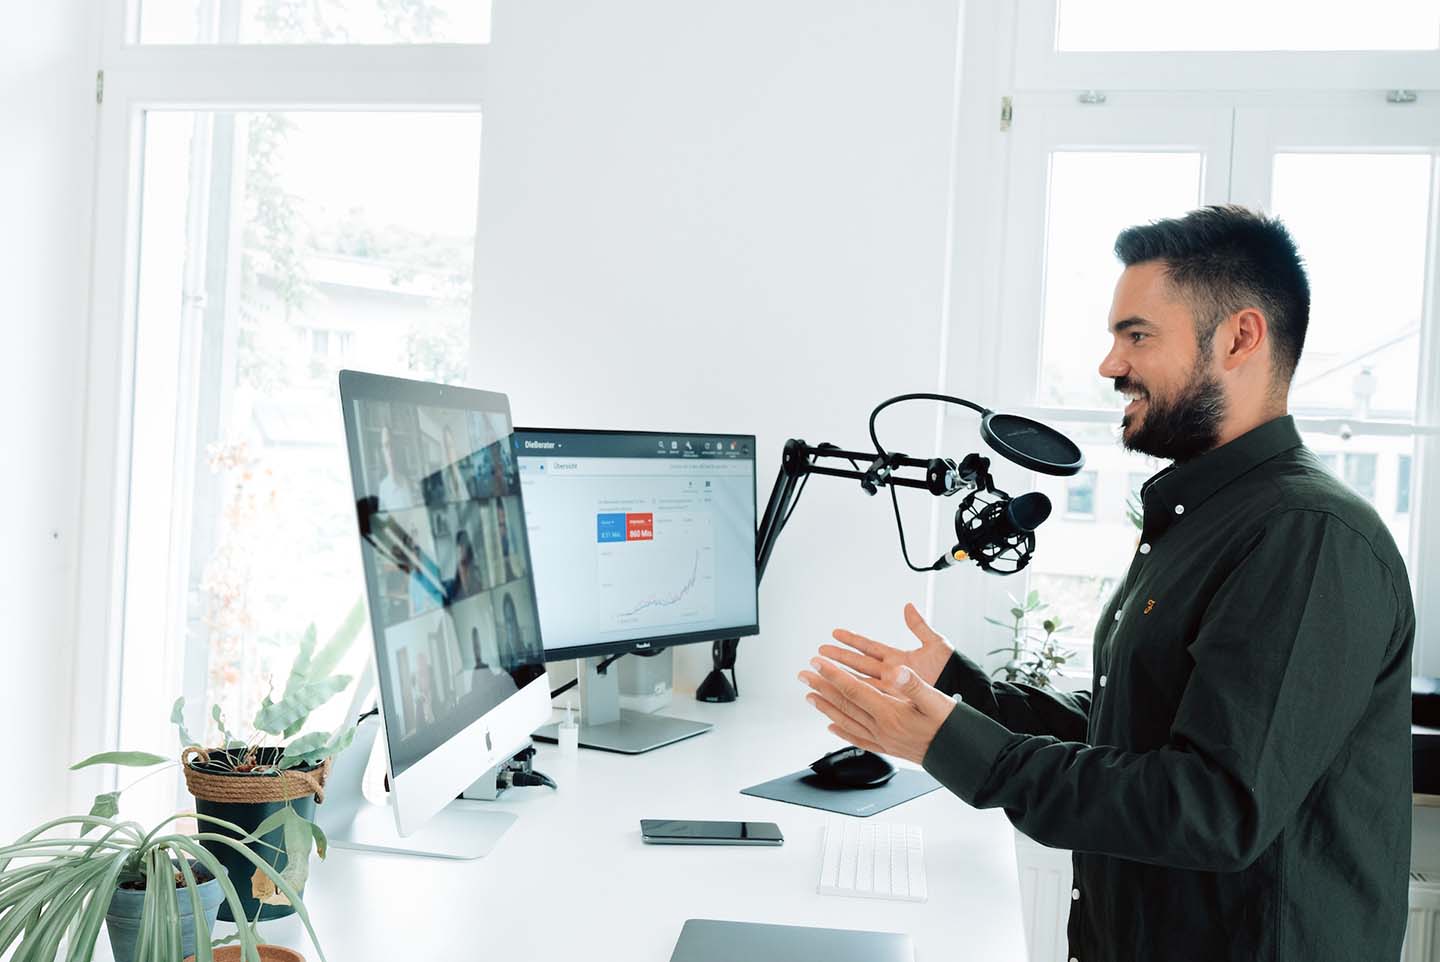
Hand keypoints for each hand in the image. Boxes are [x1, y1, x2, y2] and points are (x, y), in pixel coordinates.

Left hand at [798, 657, 954, 765]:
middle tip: (804, 674)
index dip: (833, 674)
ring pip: (846, 721)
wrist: (961, 756)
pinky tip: (832, 727)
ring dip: (826, 707)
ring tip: (810, 696)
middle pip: (844, 704)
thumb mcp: (938, 701)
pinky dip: (842, 731)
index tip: (817, 662)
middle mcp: (882, 728)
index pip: (854, 690)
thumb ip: (915, 685)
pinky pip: (858, 738)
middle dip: (822, 686)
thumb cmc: (952, 726)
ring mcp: (883, 739)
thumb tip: (899, 671)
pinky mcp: (888, 748)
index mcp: (891, 713)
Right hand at [821, 602, 953, 689]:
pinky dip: (854, 697)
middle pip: (858, 664)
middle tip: (819, 653)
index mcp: (898, 658)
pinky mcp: (894, 702)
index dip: (852, 640)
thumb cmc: (952, 669)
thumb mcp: (935, 643)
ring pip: (859, 681)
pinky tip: (838, 697)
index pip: (869, 646)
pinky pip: (869, 699)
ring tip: (821, 671)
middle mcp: (891, 674)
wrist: (963, 692)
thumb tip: (908, 607)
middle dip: (838, 657)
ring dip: (840, 676)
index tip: (835, 633)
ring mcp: (891, 689)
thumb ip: (919, 626)